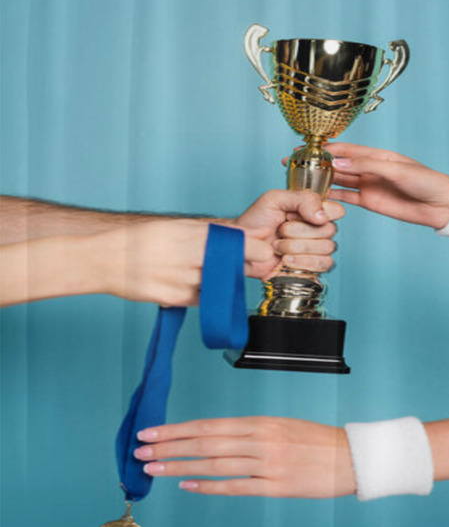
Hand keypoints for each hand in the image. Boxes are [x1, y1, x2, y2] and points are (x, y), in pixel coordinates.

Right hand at [97, 219, 271, 306]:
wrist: (108, 259)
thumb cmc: (144, 240)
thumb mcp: (179, 227)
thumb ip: (210, 233)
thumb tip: (239, 236)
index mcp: (196, 236)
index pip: (243, 246)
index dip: (257, 252)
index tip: (262, 254)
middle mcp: (194, 259)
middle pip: (235, 269)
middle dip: (241, 269)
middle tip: (238, 266)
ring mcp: (185, 281)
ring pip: (219, 286)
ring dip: (219, 283)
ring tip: (201, 273)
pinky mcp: (176, 299)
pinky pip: (202, 299)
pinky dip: (202, 294)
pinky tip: (188, 284)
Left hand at [134, 416, 356, 498]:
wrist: (352, 457)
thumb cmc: (318, 440)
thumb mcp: (283, 426)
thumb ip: (251, 432)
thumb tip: (216, 440)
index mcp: (261, 423)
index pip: (210, 425)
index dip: (177, 430)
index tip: (151, 431)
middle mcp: (261, 441)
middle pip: (205, 444)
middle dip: (169, 447)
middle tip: (140, 450)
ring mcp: (268, 465)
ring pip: (214, 465)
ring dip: (180, 467)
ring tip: (154, 468)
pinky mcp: (276, 487)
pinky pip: (236, 487)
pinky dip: (209, 487)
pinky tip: (188, 486)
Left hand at [231, 190, 344, 278]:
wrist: (243, 246)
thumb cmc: (256, 221)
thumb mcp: (275, 199)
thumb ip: (302, 199)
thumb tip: (322, 215)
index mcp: (313, 210)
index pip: (336, 211)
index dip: (320, 213)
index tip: (295, 215)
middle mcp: (318, 229)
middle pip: (330, 231)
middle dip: (299, 232)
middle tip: (280, 231)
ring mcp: (317, 249)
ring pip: (327, 248)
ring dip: (297, 248)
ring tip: (278, 246)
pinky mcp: (312, 267)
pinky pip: (324, 264)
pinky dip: (303, 262)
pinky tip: (287, 260)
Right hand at [283, 143, 448, 229]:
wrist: (442, 206)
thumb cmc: (426, 181)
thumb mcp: (396, 169)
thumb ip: (366, 166)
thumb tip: (337, 164)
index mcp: (378, 155)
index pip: (345, 149)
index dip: (325, 148)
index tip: (304, 148)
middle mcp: (370, 168)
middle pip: (338, 164)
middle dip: (316, 163)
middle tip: (292, 164)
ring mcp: (369, 185)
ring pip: (339, 181)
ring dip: (320, 179)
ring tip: (299, 179)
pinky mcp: (370, 202)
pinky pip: (346, 198)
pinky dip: (331, 197)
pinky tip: (315, 196)